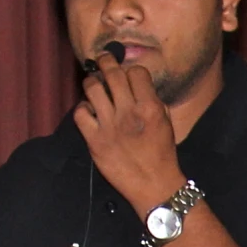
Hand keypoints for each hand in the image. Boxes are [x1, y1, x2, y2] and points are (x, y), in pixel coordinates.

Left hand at [72, 60, 181, 212]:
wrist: (154, 186)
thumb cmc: (162, 155)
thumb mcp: (166, 124)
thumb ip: (153, 102)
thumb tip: (137, 85)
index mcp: (150, 107)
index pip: (136, 72)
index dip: (131, 70)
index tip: (128, 74)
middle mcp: (129, 113)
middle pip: (112, 73)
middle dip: (106, 61)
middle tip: (103, 60)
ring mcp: (109, 126)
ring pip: (92, 87)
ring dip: (92, 82)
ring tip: (94, 84)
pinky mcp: (95, 140)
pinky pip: (80, 113)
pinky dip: (83, 108)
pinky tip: (90, 111)